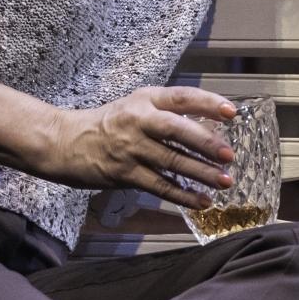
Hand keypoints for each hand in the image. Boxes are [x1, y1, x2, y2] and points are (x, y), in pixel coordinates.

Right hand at [36, 86, 237, 209]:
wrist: (66, 142)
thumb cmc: (110, 123)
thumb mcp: (137, 106)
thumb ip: (169, 113)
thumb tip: (211, 128)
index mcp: (146, 100)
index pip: (182, 97)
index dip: (208, 103)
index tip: (232, 113)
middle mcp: (139, 120)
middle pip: (177, 130)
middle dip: (206, 143)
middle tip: (229, 155)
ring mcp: (131, 148)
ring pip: (171, 161)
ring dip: (200, 173)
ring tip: (224, 181)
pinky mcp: (124, 173)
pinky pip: (159, 185)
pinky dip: (182, 195)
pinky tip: (201, 201)